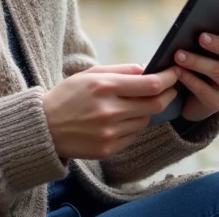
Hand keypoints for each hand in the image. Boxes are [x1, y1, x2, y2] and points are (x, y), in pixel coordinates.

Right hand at [42, 63, 177, 159]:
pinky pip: (132, 136)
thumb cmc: (67, 96)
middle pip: (154, 105)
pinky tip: (119, 120)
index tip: (175, 73)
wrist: (43, 128)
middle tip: (170, 89)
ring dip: (146, 111)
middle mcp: (109, 111)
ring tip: (134, 104)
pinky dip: (132, 126)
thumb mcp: (90, 74)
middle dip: (167, 95)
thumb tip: (147, 69)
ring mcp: (109, 133)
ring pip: (144, 121)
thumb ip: (120, 70)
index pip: (150, 85)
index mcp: (104, 87)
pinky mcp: (107, 149)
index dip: (168, 79)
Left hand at [173, 14, 218, 121]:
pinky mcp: (218, 103)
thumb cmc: (201, 65)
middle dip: (218, 43)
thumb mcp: (207, 51)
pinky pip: (203, 89)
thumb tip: (192, 24)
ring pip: (217, 70)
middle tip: (201, 37)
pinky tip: (177, 71)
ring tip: (178, 54)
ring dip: (196, 61)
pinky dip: (188, 78)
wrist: (194, 99)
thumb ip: (207, 38)